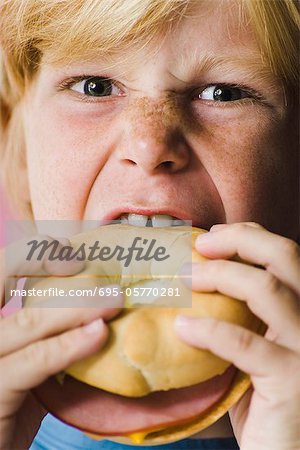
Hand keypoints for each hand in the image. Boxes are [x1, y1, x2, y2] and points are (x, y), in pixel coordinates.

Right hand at [0, 236, 122, 449]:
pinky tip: (97, 334)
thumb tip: (94, 310)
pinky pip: (34, 361)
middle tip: (87, 264)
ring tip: (113, 300)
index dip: (29, 253)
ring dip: (77, 306)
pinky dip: (68, 345)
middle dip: (44, 262)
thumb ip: (47, 336)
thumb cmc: (9, 405)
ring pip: (28, 320)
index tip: (69, 253)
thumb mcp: (26, 363)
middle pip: (1, 280)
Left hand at [174, 223, 299, 449]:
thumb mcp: (259, 347)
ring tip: (182, 279)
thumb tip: (199, 279)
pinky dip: (209, 329)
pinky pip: (245, 343)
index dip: (251, 236)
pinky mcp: (292, 380)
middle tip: (200, 244)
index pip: (288, 255)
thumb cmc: (266, 399)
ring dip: (220, 275)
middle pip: (286, 257)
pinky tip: (183, 327)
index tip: (212, 235)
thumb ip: (244, 315)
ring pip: (267, 290)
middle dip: (240, 241)